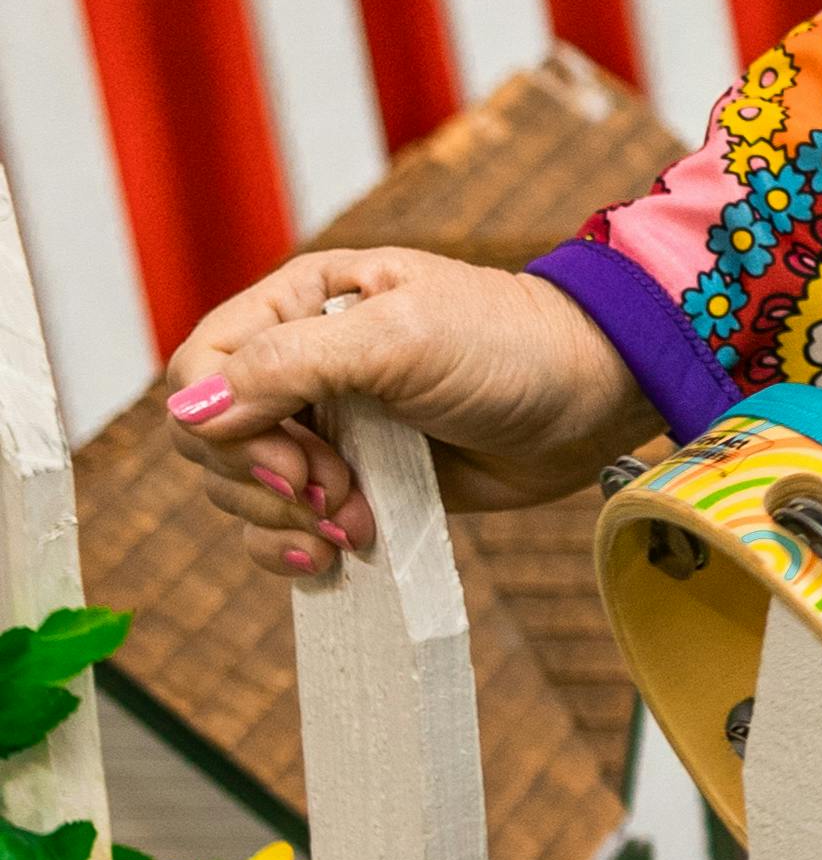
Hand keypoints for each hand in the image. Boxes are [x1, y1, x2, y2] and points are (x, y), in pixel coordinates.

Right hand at [161, 249, 648, 581]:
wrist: (592, 402)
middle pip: (212, 439)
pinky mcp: (356, 483)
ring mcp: (327, 429)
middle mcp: (302, 365)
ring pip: (242, 490)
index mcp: (301, 306)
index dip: (224, 424)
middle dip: (260, 480)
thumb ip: (293, 366)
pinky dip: (297, 548)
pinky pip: (286, 526)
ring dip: (284, 521)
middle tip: (333, 492)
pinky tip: (337, 554)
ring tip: (355, 523)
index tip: (294, 459)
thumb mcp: (400, 338)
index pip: (200, 368)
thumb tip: (191, 410)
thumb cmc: (511, 347)